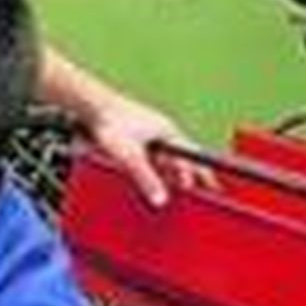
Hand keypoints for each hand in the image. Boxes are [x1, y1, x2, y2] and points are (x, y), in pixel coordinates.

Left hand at [80, 93, 198, 209]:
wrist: (91, 105)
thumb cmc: (111, 123)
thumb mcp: (131, 157)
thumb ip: (146, 179)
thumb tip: (160, 200)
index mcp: (168, 133)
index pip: (193, 158)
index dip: (203, 174)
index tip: (214, 187)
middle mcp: (162, 130)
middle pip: (183, 156)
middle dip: (191, 173)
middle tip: (203, 188)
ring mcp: (149, 130)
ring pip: (167, 155)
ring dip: (173, 170)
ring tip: (180, 185)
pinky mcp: (136, 132)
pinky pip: (153, 152)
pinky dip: (157, 164)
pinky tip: (152, 171)